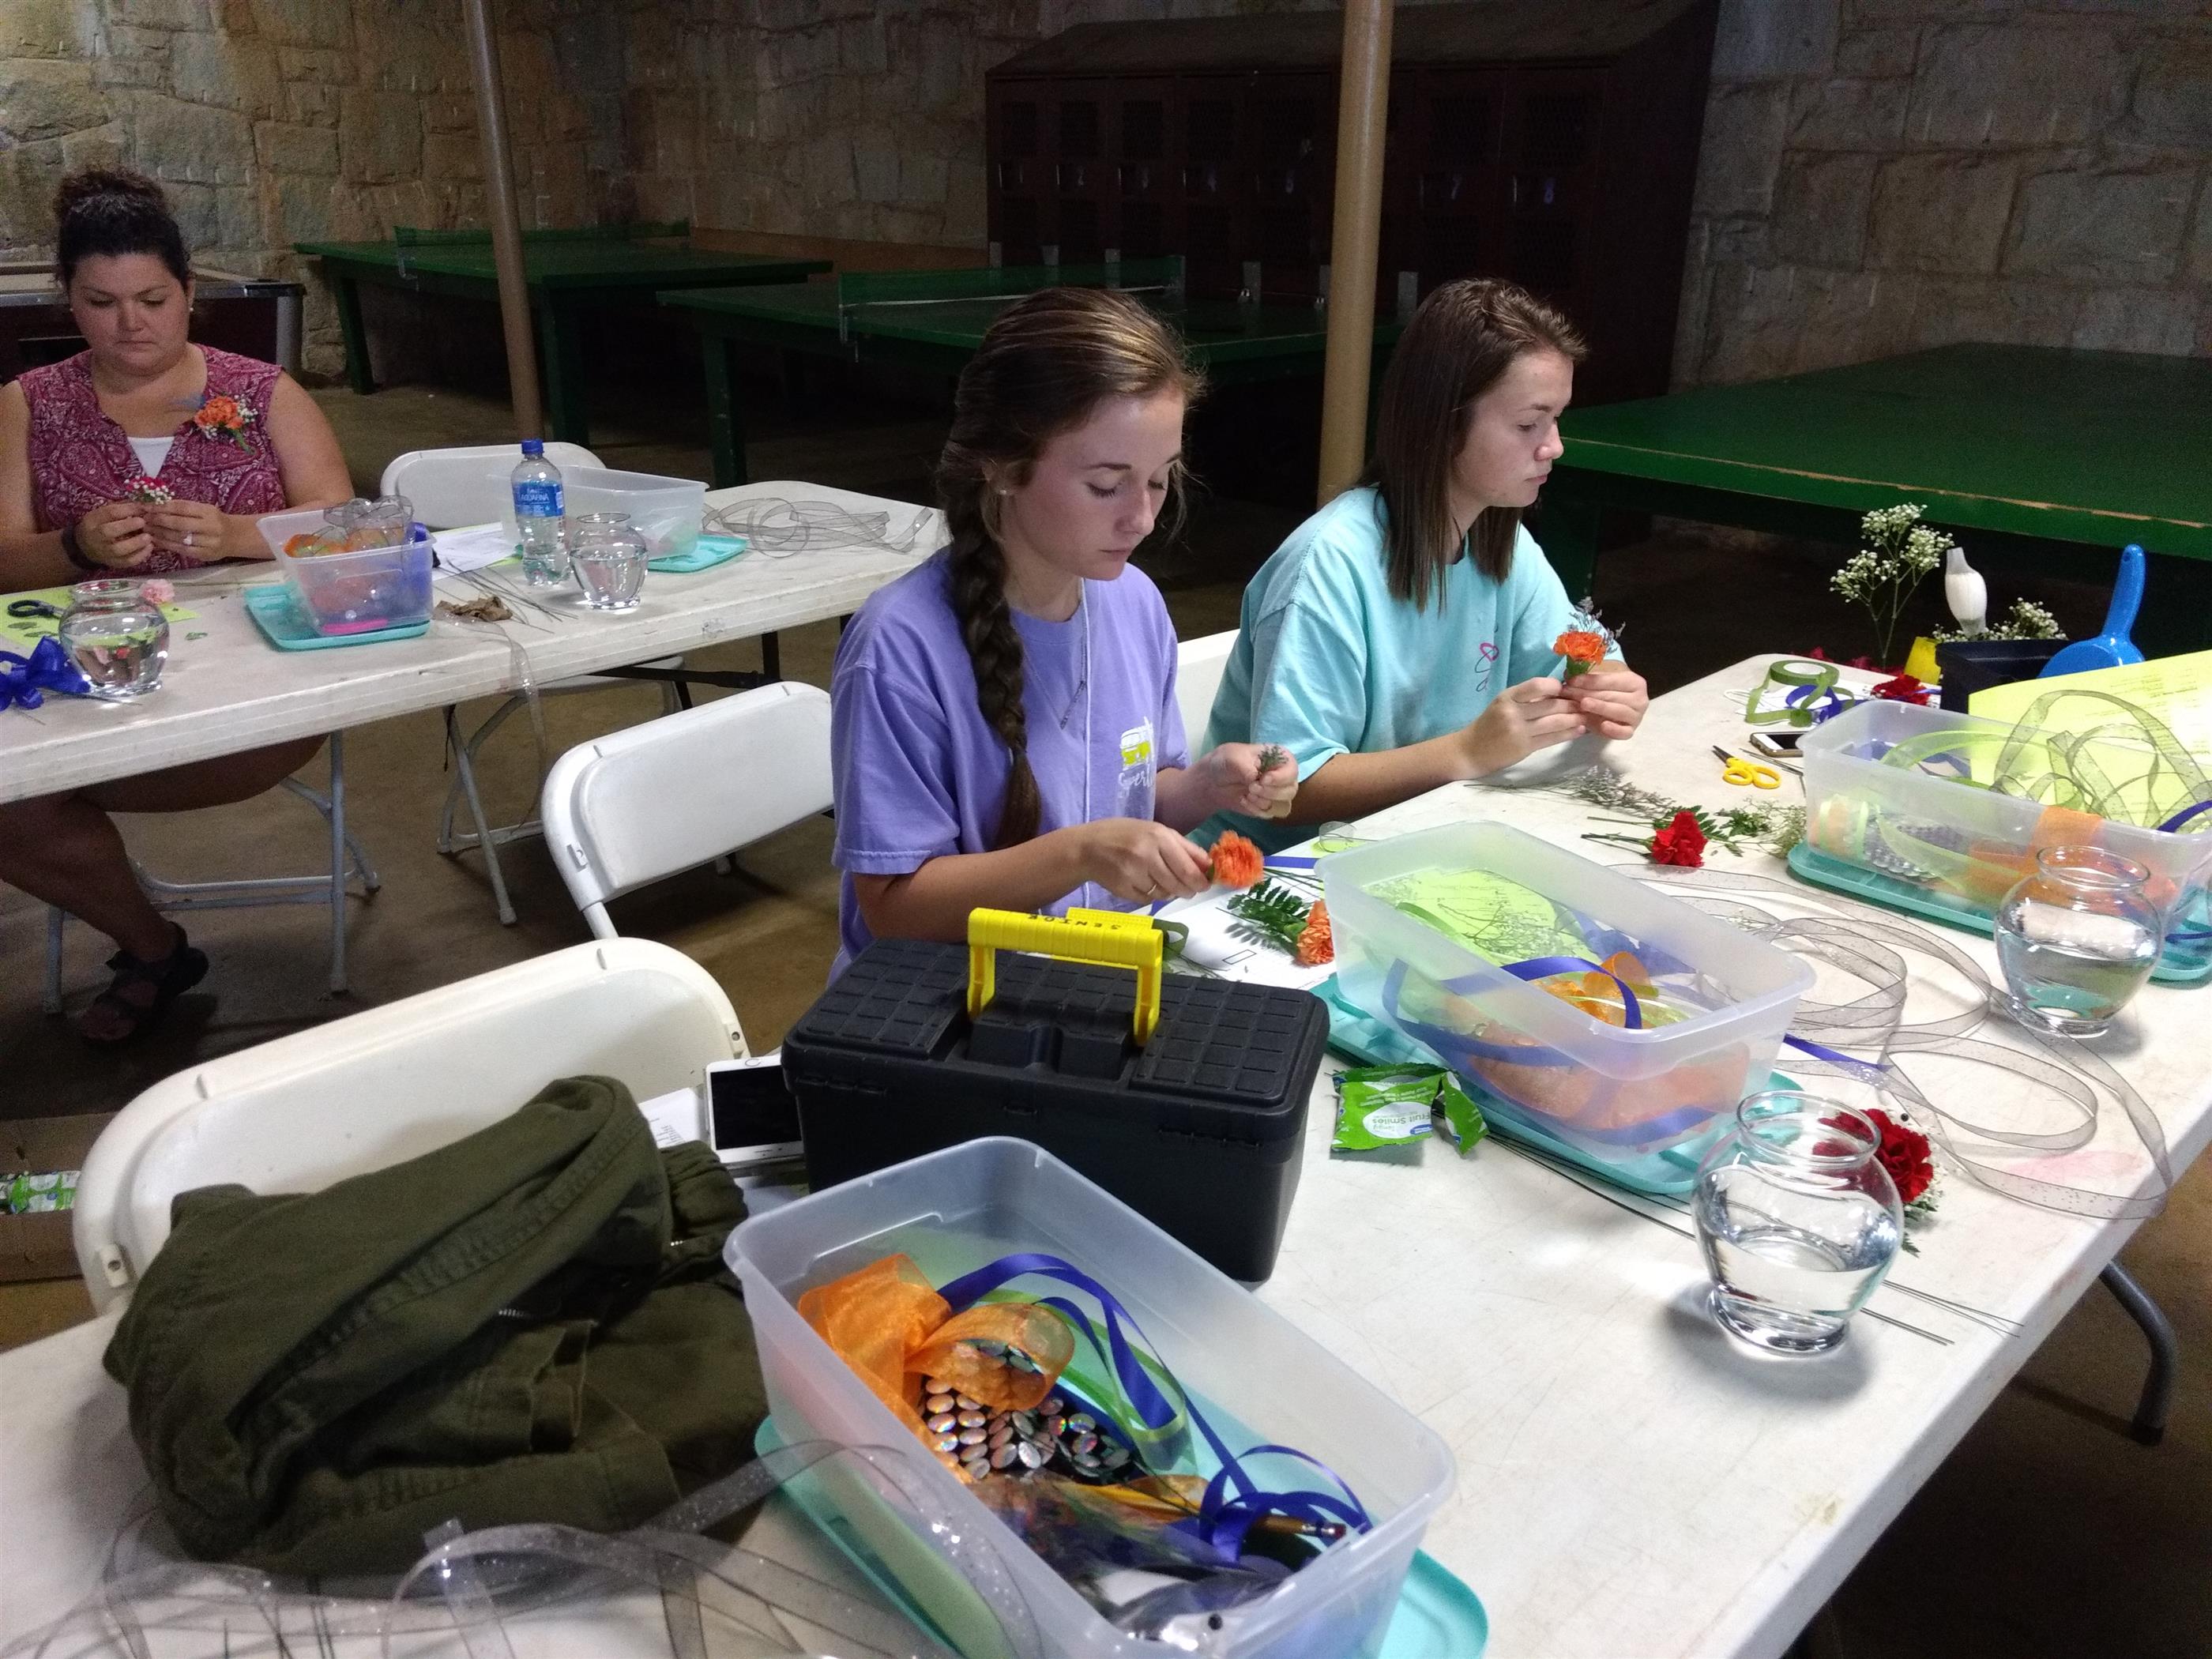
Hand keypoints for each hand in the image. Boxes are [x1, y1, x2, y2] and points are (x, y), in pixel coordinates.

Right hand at [74, 501, 153, 567]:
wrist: (86, 547)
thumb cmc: (101, 525)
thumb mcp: (104, 513)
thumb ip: (121, 508)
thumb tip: (142, 503)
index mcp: (93, 520)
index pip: (108, 513)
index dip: (126, 509)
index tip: (141, 507)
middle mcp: (96, 537)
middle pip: (108, 532)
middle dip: (127, 526)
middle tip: (142, 522)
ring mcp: (104, 551)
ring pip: (118, 549)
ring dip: (136, 543)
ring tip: (148, 537)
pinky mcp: (114, 563)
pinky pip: (127, 561)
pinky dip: (140, 555)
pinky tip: (149, 547)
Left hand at [145, 498, 231, 560]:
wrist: (235, 537)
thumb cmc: (214, 520)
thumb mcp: (203, 509)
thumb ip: (183, 508)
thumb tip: (155, 505)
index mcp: (209, 512)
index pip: (182, 508)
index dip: (162, 507)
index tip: (146, 506)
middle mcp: (210, 527)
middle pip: (179, 524)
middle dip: (158, 520)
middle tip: (143, 518)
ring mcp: (208, 543)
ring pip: (178, 538)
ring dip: (159, 533)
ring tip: (145, 529)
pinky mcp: (204, 555)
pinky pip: (181, 549)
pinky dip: (166, 544)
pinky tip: (155, 540)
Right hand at [1076, 818, 1211, 904]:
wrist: (1088, 847)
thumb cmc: (1126, 835)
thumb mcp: (1156, 831)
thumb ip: (1184, 847)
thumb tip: (1209, 866)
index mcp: (1158, 837)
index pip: (1187, 868)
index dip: (1200, 881)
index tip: (1205, 885)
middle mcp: (1146, 855)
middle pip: (1178, 884)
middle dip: (1188, 890)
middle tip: (1190, 890)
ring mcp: (1133, 874)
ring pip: (1164, 894)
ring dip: (1169, 892)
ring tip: (1163, 882)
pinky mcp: (1124, 889)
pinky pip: (1148, 899)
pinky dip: (1152, 895)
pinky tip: (1144, 883)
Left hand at [1192, 742, 1298, 818]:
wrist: (1213, 781)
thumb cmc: (1226, 762)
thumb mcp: (1233, 759)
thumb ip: (1247, 768)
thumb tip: (1256, 780)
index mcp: (1279, 758)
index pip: (1292, 769)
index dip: (1280, 777)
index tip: (1263, 779)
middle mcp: (1282, 776)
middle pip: (1291, 790)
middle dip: (1270, 792)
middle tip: (1251, 787)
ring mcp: (1276, 793)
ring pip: (1283, 805)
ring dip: (1263, 802)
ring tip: (1248, 794)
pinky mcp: (1268, 806)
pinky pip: (1270, 814)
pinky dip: (1256, 809)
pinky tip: (1243, 800)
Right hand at [1458, 677, 1586, 774]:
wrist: (1471, 750)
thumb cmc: (1490, 724)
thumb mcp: (1504, 704)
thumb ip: (1526, 698)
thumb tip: (1559, 691)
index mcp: (1508, 697)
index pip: (1537, 685)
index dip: (1556, 686)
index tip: (1568, 689)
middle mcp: (1513, 712)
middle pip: (1551, 705)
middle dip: (1573, 703)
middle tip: (1587, 703)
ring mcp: (1519, 731)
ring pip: (1555, 722)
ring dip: (1575, 718)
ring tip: (1587, 716)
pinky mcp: (1524, 747)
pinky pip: (1552, 738)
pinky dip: (1568, 733)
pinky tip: (1579, 730)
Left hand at [1562, 663, 1648, 740]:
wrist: (1621, 704)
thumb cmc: (1610, 687)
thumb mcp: (1603, 675)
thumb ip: (1590, 674)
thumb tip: (1569, 674)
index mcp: (1634, 682)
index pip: (1609, 680)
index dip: (1589, 680)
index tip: (1571, 680)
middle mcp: (1640, 699)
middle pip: (1611, 696)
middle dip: (1588, 694)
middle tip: (1568, 693)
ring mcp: (1636, 717)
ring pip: (1617, 711)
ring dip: (1598, 708)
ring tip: (1582, 705)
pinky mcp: (1630, 731)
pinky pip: (1623, 733)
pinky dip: (1614, 730)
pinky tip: (1603, 725)